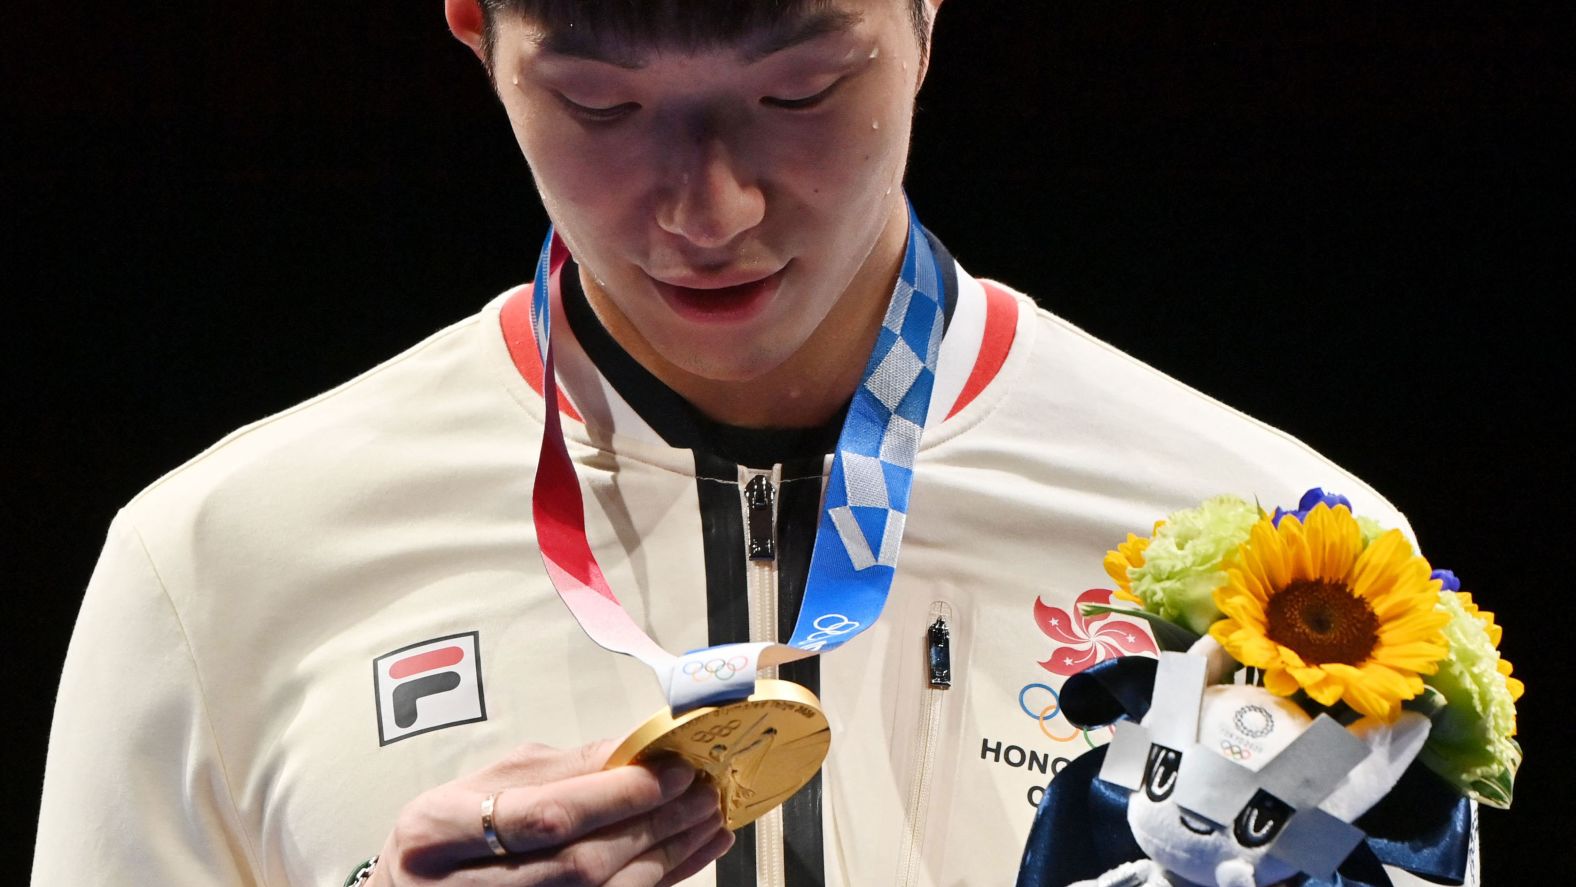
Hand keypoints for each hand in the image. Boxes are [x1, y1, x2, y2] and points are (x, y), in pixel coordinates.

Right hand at [368, 740, 731, 885]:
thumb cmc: (447, 832)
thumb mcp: (483, 782)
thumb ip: (559, 768)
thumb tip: (637, 748)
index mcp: (438, 831)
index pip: (544, 816)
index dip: (615, 795)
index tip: (670, 770)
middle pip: (579, 864)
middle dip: (653, 825)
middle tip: (702, 790)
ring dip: (667, 856)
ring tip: (707, 818)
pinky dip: (658, 881)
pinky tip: (690, 854)